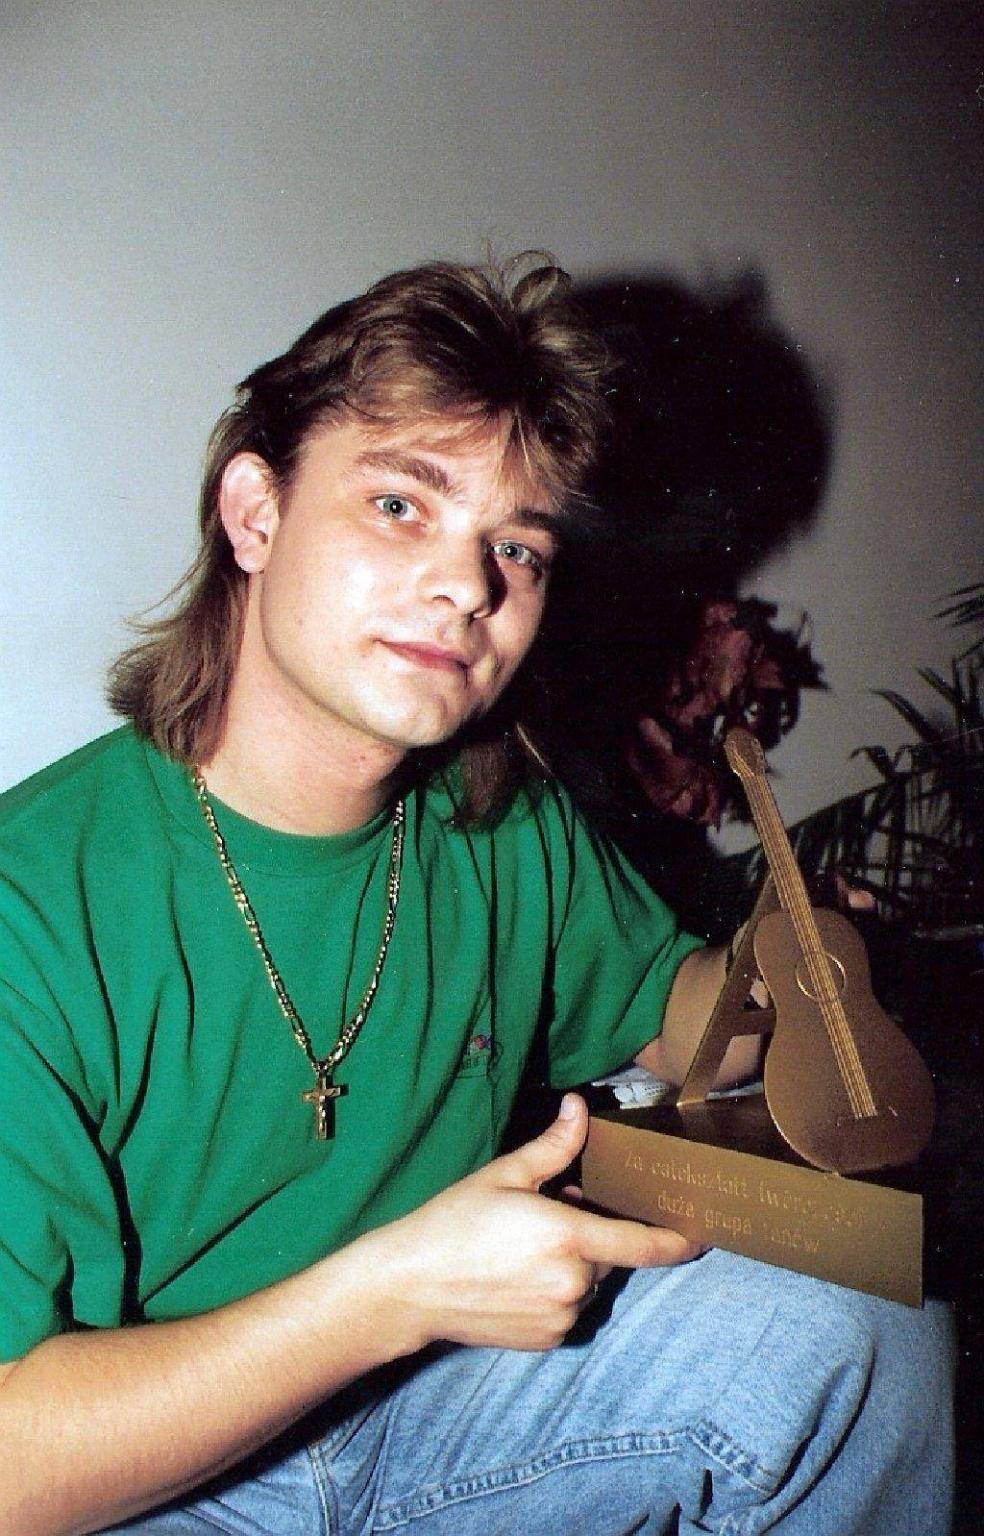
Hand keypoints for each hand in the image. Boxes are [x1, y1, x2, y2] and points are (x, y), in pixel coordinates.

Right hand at [373, 1094, 700, 1353]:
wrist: (409, 1287)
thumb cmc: (452, 1224)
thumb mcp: (504, 1176)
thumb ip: (553, 1147)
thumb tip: (580, 1108)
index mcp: (568, 1238)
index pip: (643, 1244)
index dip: (677, 1240)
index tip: (700, 1233)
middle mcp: (573, 1284)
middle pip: (608, 1255)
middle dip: (590, 1233)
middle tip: (549, 1214)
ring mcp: (561, 1317)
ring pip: (588, 1281)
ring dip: (573, 1263)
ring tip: (523, 1245)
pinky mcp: (546, 1339)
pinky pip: (568, 1308)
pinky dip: (556, 1289)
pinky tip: (517, 1275)